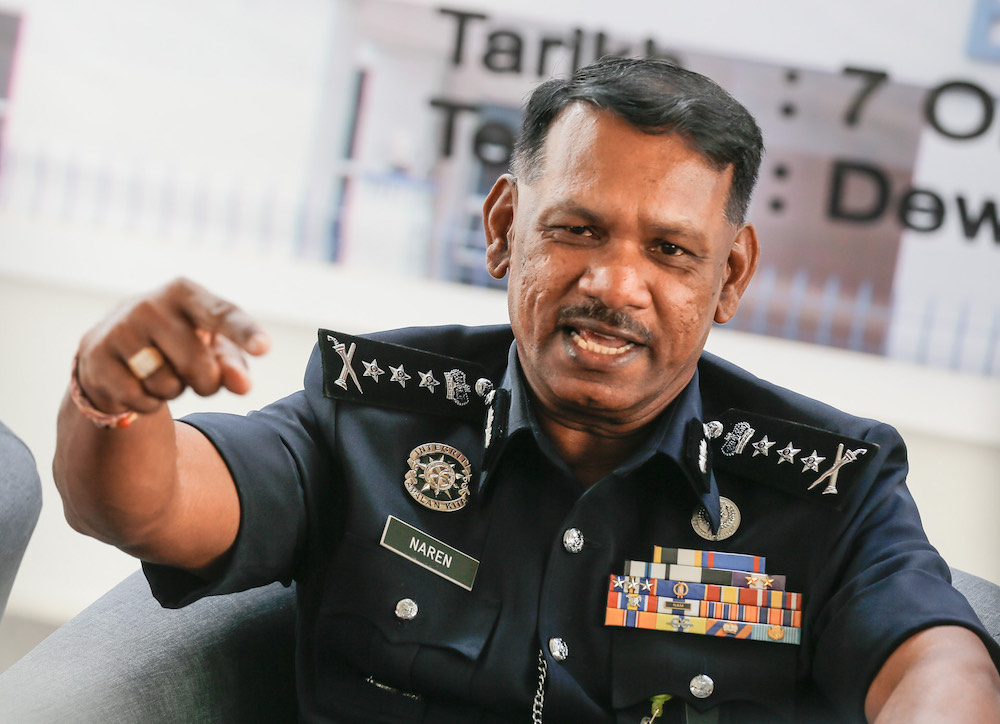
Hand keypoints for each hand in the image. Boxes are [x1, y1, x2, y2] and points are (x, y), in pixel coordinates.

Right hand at [75, 278, 270, 416]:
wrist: (112, 346)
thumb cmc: (178, 343)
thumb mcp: (212, 348)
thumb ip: (233, 365)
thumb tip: (243, 385)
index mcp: (185, 293)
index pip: (222, 314)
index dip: (244, 333)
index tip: (265, 348)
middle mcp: (150, 304)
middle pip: (197, 364)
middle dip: (205, 384)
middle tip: (198, 377)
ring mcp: (119, 329)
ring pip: (167, 385)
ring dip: (173, 392)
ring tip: (161, 373)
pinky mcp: (95, 357)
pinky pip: (139, 399)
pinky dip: (148, 403)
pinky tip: (139, 384)